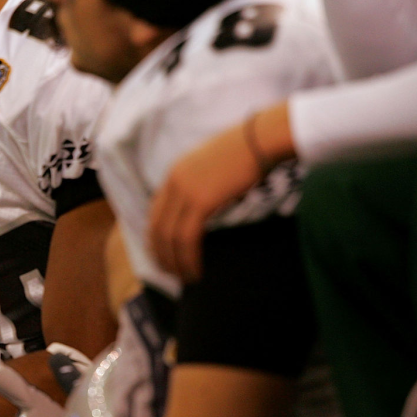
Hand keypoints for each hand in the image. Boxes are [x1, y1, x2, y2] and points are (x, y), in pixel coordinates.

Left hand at [147, 104, 294, 282]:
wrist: (261, 138)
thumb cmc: (248, 152)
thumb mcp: (213, 166)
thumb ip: (200, 184)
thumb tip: (202, 208)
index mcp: (175, 172)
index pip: (155, 212)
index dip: (156, 238)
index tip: (162, 255)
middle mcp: (174, 181)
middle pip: (156, 227)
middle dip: (160, 255)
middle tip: (169, 274)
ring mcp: (185, 190)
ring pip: (169, 237)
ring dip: (174, 262)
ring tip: (184, 278)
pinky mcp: (200, 201)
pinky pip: (186, 237)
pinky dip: (188, 258)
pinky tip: (195, 270)